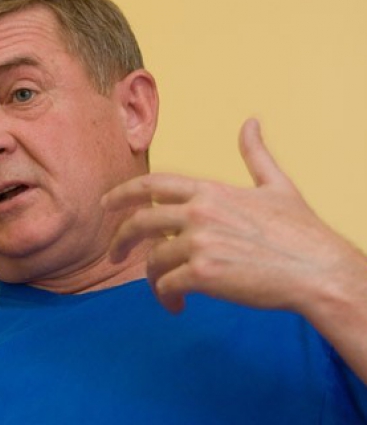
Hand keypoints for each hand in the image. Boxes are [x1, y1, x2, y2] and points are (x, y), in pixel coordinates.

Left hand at [103, 119, 365, 314]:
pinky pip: (167, 284)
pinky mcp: (203, 273)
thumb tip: (251, 122)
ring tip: (167, 291)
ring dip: (153, 278)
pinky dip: (167, 295)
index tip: (106, 204)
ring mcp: (199, 242)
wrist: (319, 271)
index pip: (153, 183)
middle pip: (140, 221)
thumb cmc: (302, 232)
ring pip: (154, 259)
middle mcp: (199, 212)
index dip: (123, 192)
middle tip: (114, 255)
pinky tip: (177, 303)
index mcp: (210, 191)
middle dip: (120, 239)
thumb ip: (256, 155)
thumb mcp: (277, 186)